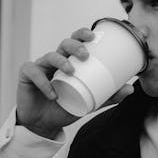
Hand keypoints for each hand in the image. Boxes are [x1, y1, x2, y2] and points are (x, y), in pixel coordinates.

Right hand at [16, 28, 133, 138]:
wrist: (44, 124)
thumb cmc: (66, 106)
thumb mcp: (89, 101)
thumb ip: (108, 96)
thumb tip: (130, 89)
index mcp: (70, 60)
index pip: (76, 40)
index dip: (83, 33)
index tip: (94, 35)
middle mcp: (55, 60)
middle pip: (64, 44)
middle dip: (75, 45)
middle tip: (86, 54)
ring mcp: (40, 67)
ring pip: (49, 55)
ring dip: (61, 61)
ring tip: (71, 71)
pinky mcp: (26, 77)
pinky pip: (33, 73)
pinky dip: (43, 83)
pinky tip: (52, 93)